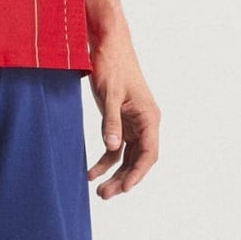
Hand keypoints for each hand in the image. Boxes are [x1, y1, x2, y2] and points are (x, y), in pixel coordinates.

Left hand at [86, 26, 159, 196]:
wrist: (107, 44)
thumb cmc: (112, 65)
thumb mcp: (109, 94)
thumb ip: (111, 122)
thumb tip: (112, 147)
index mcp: (149, 117)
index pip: (148, 152)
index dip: (138, 173)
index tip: (124, 188)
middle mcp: (145, 122)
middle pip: (138, 159)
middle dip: (124, 179)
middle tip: (105, 195)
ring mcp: (133, 123)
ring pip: (128, 156)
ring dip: (114, 174)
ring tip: (99, 192)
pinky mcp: (120, 120)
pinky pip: (116, 147)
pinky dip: (105, 160)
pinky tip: (92, 172)